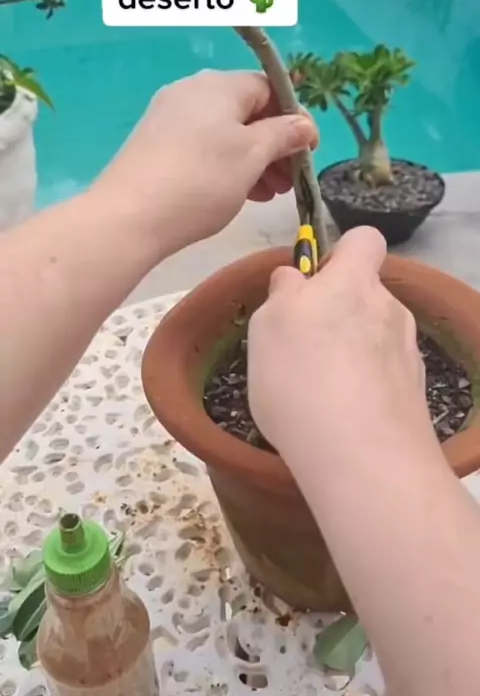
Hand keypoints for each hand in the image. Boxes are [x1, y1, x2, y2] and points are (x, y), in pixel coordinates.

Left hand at [94, 69, 317, 255]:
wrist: (130, 216)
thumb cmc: (202, 181)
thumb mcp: (252, 157)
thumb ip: (283, 136)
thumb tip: (304, 125)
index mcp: (220, 85)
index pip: (270, 88)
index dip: (295, 119)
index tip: (308, 153)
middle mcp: (193, 91)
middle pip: (247, 111)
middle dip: (275, 145)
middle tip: (289, 182)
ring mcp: (170, 117)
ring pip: (226, 133)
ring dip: (253, 160)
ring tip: (267, 195)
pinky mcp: (156, 144)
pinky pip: (203, 146)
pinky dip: (226, 165)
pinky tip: (237, 194)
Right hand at [248, 227, 432, 463]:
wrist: (361, 456)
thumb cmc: (300, 378)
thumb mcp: (267, 326)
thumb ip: (283, 293)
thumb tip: (295, 278)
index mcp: (354, 283)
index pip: (363, 240)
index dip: (340, 252)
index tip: (315, 282)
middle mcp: (391, 310)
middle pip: (366, 296)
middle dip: (339, 314)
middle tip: (303, 349)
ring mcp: (409, 354)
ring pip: (376, 339)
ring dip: (353, 353)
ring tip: (320, 392)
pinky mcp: (416, 394)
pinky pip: (384, 377)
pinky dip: (365, 387)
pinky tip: (342, 418)